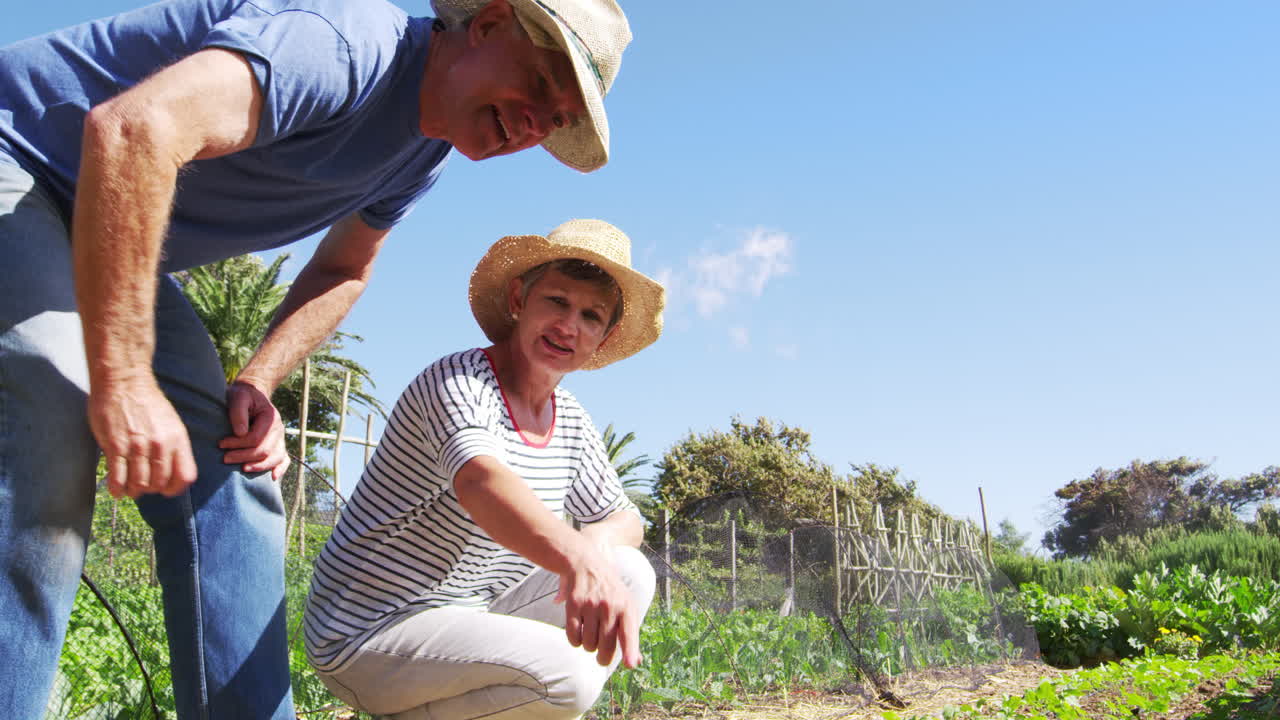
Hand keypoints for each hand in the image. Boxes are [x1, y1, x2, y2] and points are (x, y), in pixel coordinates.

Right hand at [89, 376, 197, 499]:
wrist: (124, 382)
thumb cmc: (147, 402)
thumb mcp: (171, 423)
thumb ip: (173, 447)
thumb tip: (171, 471)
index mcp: (178, 440)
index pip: (185, 476)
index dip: (175, 488)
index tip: (165, 489)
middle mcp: (160, 445)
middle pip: (159, 483)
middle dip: (151, 490)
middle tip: (143, 486)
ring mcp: (137, 447)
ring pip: (139, 483)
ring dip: (133, 491)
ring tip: (129, 489)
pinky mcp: (115, 446)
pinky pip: (118, 477)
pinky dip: (117, 488)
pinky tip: (116, 489)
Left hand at [220, 379, 289, 479]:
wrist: (252, 394)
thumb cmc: (242, 396)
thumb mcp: (238, 397)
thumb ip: (238, 412)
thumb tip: (240, 433)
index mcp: (270, 418)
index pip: (255, 438)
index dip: (237, 444)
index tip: (220, 444)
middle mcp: (278, 429)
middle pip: (265, 450)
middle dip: (244, 456)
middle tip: (224, 458)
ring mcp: (280, 438)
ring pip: (275, 458)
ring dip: (259, 466)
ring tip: (242, 469)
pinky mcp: (278, 445)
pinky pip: (284, 459)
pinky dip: (280, 469)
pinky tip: (273, 477)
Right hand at [556, 545, 642, 668]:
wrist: (587, 564)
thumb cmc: (611, 592)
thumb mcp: (626, 607)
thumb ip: (630, 633)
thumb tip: (635, 661)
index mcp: (626, 607)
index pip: (628, 633)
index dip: (629, 650)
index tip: (630, 665)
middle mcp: (609, 605)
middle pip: (606, 646)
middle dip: (603, 658)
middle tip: (602, 657)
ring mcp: (591, 605)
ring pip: (588, 645)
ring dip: (588, 646)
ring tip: (591, 634)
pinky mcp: (573, 604)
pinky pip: (573, 637)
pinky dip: (575, 641)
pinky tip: (579, 632)